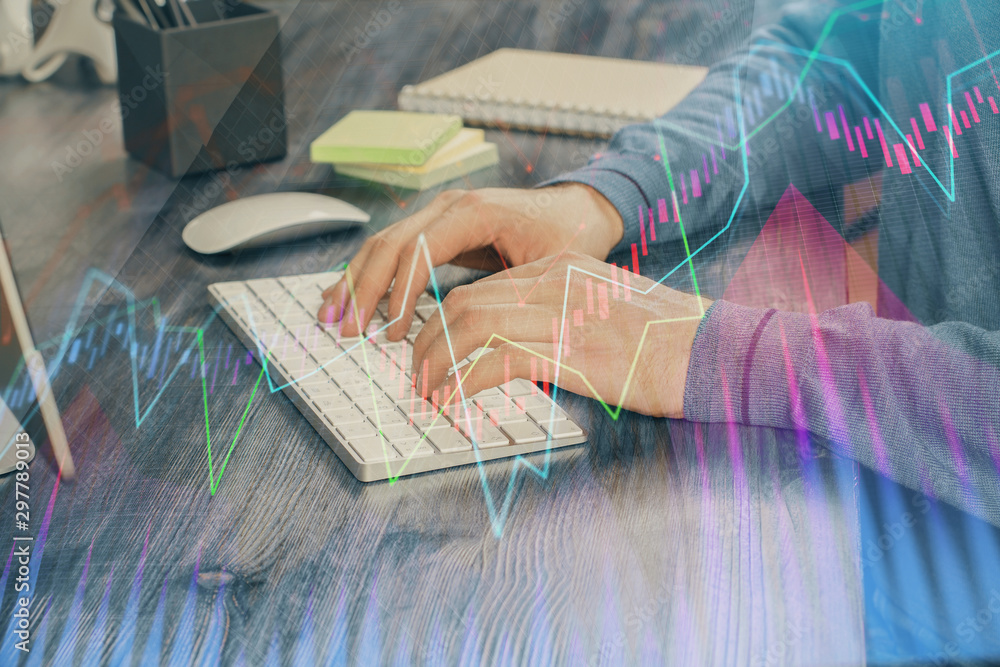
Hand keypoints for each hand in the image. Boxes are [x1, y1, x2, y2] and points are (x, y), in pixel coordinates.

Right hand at [318, 184, 623, 339]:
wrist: (578, 210)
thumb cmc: (569, 237)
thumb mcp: (548, 267)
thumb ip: (508, 294)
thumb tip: (474, 333)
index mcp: (473, 210)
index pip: (418, 250)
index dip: (399, 293)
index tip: (390, 332)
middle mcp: (448, 206)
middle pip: (389, 244)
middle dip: (363, 288)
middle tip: (344, 329)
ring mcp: (438, 213)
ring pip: (382, 244)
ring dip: (355, 281)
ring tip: (331, 315)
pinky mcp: (436, 228)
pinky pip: (393, 249)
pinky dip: (368, 274)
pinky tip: (348, 296)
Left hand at [410, 253, 711, 418]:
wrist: (717, 350)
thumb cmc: (669, 339)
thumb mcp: (607, 310)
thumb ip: (563, 315)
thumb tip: (522, 343)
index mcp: (561, 270)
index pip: (481, 288)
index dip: (443, 321)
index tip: (429, 350)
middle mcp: (554, 284)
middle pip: (463, 302)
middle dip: (426, 341)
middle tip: (414, 373)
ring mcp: (561, 315)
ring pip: (468, 326)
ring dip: (435, 363)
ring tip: (424, 392)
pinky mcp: (571, 352)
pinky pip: (495, 362)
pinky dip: (463, 384)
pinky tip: (453, 403)